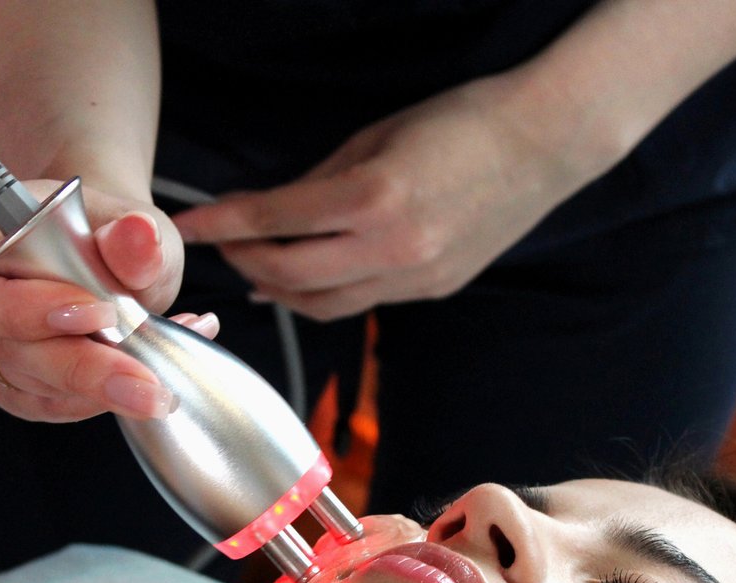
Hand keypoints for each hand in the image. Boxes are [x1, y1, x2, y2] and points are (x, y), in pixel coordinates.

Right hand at [0, 180, 211, 421]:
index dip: (22, 308)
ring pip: (26, 383)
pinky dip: (95, 399)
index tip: (99, 313)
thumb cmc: (103, 228)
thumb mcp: (130, 221)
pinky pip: (44, 404)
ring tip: (160, 368)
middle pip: (1, 346)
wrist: (105, 251)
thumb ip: (133, 238)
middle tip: (146, 379)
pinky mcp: (5, 378)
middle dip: (80, 367)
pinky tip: (135, 381)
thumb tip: (138, 235)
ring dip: (100, 384)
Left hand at [171, 76, 588, 319]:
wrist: (545, 144)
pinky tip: (308, 278)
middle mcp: (392, 248)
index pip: (274, 220)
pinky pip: (359, 303)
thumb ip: (317, 183)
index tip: (190, 225)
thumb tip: (267, 213)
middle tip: (225, 245)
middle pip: (288, 277)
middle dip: (244, 262)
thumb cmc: (461, 123)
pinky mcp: (430, 291)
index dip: (223, 225)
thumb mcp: (376, 137)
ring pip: (321, 305)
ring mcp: (414, 278)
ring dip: (278, 290)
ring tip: (258, 267)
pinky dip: (322, 294)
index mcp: (374, 196)